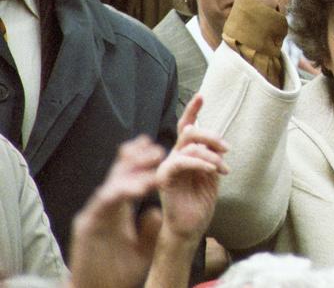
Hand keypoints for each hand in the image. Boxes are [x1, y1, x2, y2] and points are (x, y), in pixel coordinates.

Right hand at [69, 136, 165, 287]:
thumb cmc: (118, 272)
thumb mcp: (143, 249)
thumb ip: (151, 230)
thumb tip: (157, 212)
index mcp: (119, 209)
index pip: (129, 180)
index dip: (141, 164)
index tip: (159, 149)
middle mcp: (106, 207)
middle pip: (119, 176)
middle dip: (137, 160)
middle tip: (157, 148)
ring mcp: (95, 214)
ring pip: (112, 185)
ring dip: (132, 172)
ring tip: (152, 163)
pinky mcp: (87, 226)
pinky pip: (103, 204)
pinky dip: (119, 194)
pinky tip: (136, 189)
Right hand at [157, 95, 227, 242]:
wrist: (191, 226)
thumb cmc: (201, 201)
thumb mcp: (212, 172)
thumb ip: (210, 154)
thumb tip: (211, 139)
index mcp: (186, 153)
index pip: (187, 127)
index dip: (193, 110)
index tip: (201, 95)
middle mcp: (175, 156)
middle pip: (190, 132)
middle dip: (211, 135)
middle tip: (226, 148)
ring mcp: (168, 165)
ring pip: (189, 145)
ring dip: (211, 154)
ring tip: (223, 168)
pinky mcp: (164, 177)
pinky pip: (182, 161)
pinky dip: (201, 162)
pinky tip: (213, 169)